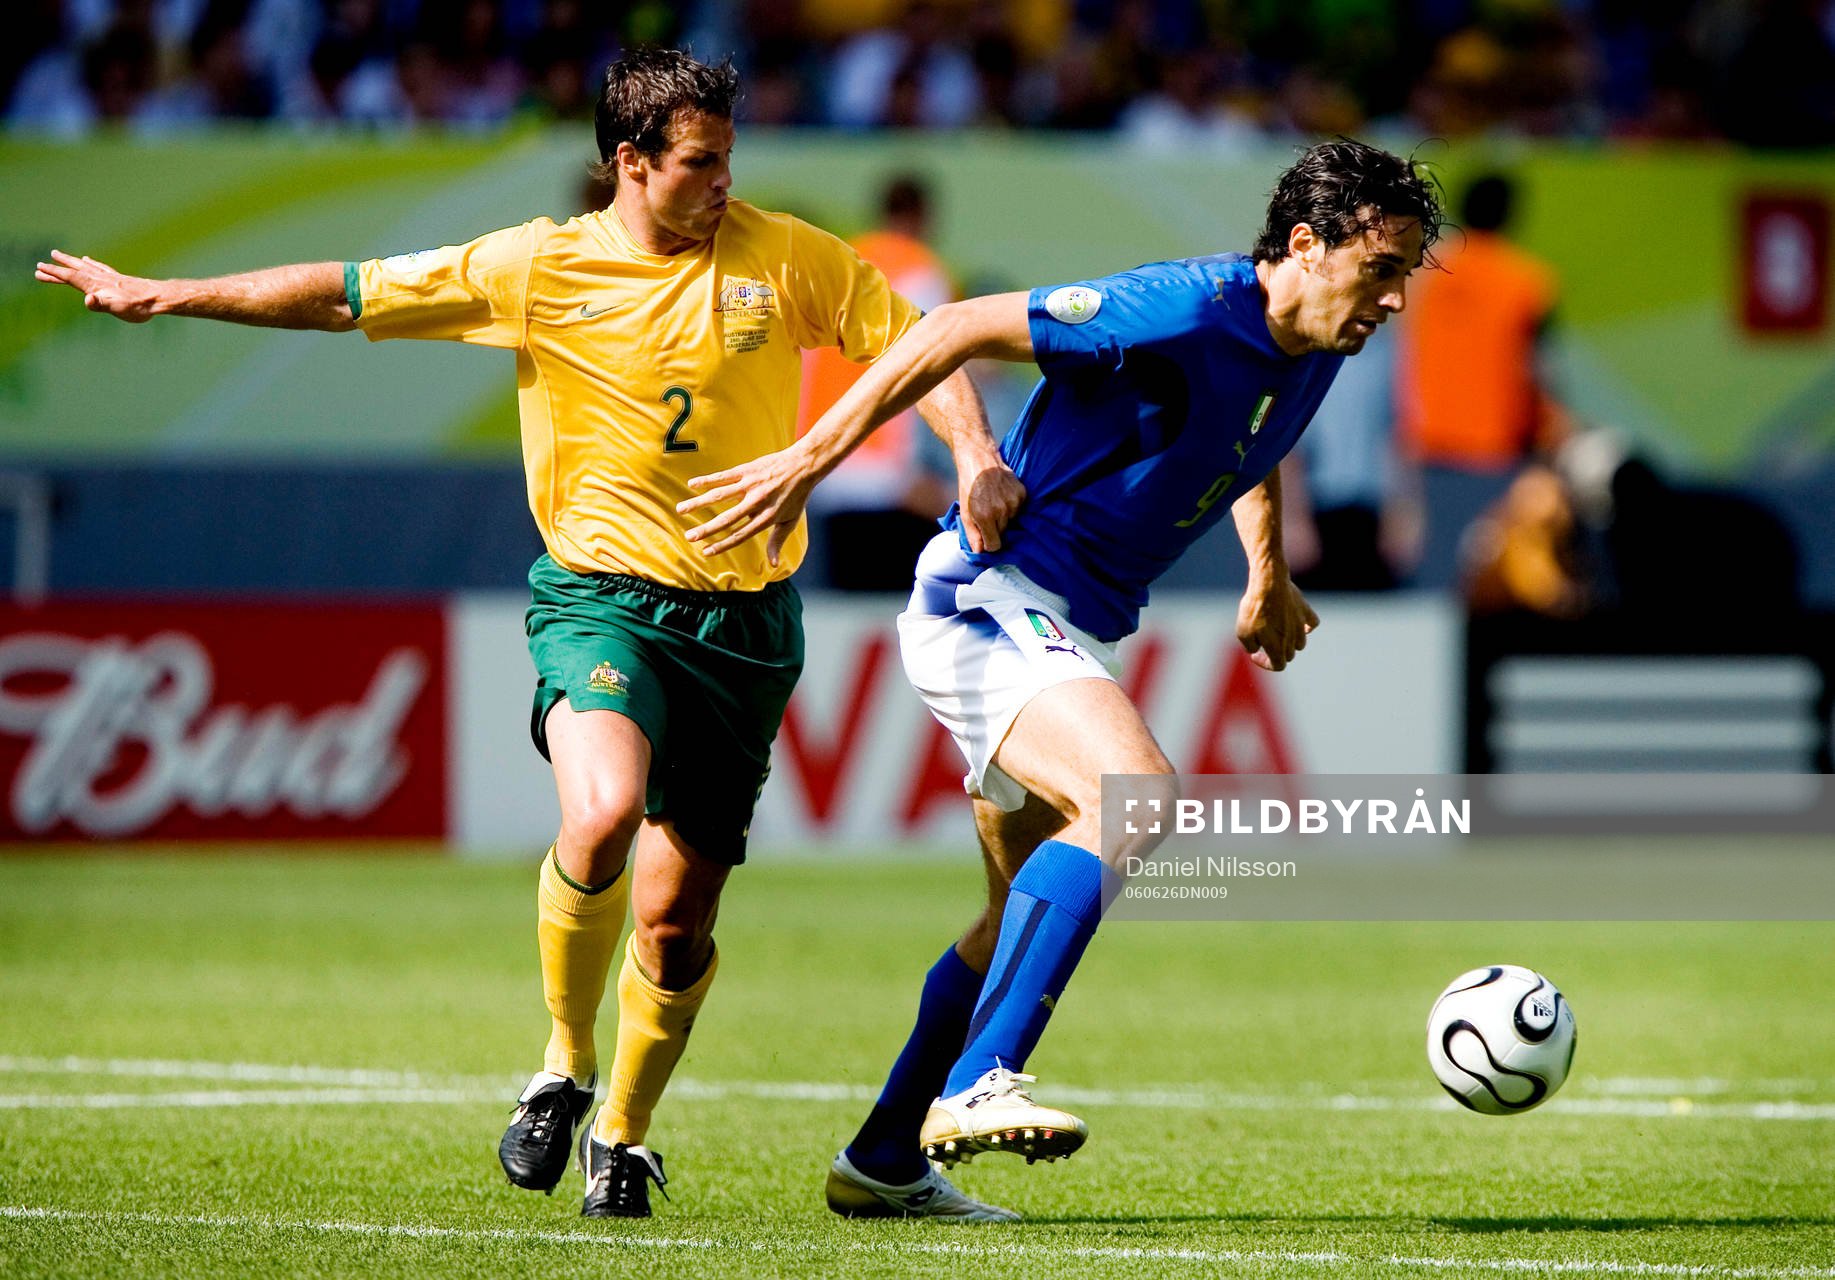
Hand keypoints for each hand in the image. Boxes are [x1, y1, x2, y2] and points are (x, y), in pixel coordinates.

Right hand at [34, 250, 162, 321]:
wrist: (158, 299)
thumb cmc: (137, 307)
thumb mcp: (116, 308)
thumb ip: (100, 304)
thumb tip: (87, 300)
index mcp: (96, 286)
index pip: (70, 278)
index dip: (54, 274)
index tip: (38, 269)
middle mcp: (100, 279)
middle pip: (74, 270)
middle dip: (57, 268)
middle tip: (40, 265)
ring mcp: (109, 277)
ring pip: (85, 266)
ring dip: (70, 261)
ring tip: (59, 255)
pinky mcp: (119, 278)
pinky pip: (100, 267)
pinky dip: (91, 263)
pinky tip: (88, 260)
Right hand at [677, 445, 815, 564]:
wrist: (803, 466)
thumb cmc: (797, 496)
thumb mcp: (790, 521)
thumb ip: (777, 541)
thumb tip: (773, 564)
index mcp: (766, 518)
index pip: (740, 535)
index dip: (722, 545)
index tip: (706, 551)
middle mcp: (756, 503)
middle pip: (727, 519)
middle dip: (706, 529)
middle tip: (689, 536)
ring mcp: (750, 485)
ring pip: (719, 496)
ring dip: (698, 503)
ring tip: (680, 510)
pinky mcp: (747, 470)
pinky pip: (723, 477)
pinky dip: (707, 480)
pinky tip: (692, 485)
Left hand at [956, 453, 1025, 552]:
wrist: (979, 459)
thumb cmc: (969, 486)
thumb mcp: (965, 512)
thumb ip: (972, 535)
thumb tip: (980, 552)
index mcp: (985, 516)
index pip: (995, 545)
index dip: (989, 543)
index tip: (985, 536)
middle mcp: (1002, 510)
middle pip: (1003, 534)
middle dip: (994, 529)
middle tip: (986, 514)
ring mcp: (1014, 501)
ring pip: (1011, 522)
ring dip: (1004, 517)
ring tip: (994, 502)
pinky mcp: (1022, 493)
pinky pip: (1019, 510)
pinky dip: (1012, 507)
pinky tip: (1002, 496)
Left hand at [1236, 573, 1318, 672]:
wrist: (1269, 584)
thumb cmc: (1254, 609)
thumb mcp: (1242, 632)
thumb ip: (1250, 647)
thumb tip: (1257, 649)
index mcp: (1278, 647)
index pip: (1278, 666)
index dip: (1266, 664)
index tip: (1256, 654)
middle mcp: (1293, 639)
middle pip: (1289, 655)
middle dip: (1276, 652)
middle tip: (1263, 639)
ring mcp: (1301, 625)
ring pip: (1300, 643)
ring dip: (1290, 642)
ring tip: (1277, 631)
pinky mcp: (1305, 610)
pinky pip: (1312, 623)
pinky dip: (1306, 627)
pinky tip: (1297, 623)